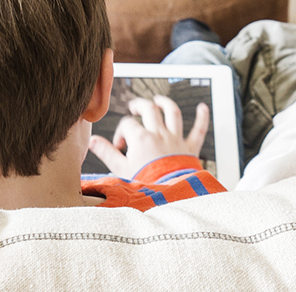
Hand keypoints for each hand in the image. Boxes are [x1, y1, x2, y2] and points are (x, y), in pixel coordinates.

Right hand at [87, 95, 210, 178]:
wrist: (169, 195)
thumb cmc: (145, 184)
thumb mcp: (120, 170)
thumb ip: (106, 153)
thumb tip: (92, 141)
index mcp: (141, 138)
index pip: (127, 124)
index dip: (121, 133)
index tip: (120, 147)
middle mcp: (159, 133)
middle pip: (149, 109)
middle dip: (140, 105)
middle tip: (134, 107)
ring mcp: (176, 139)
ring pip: (172, 112)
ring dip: (165, 103)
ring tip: (159, 100)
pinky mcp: (190, 148)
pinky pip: (199, 129)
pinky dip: (202, 117)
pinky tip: (203, 107)